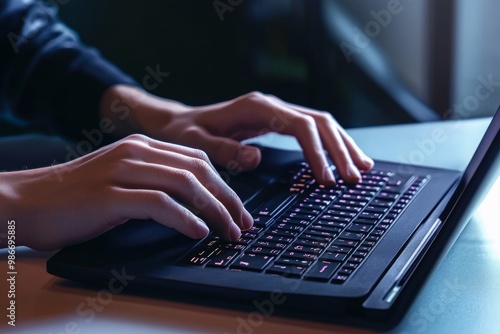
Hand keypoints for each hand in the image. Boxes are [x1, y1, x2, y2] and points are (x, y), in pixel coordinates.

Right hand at [0, 135, 252, 250]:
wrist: (28, 200)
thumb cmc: (76, 197)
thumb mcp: (120, 179)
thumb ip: (153, 182)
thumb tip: (194, 204)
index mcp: (142, 147)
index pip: (197, 160)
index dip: (224, 185)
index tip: (239, 209)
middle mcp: (136, 152)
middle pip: (199, 170)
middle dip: (228, 199)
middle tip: (243, 223)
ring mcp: (123, 170)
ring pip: (186, 185)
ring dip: (214, 211)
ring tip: (228, 232)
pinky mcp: (111, 194)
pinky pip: (160, 204)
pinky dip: (185, 219)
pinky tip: (197, 232)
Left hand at [102, 86, 373, 183]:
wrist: (181, 123)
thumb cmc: (186, 133)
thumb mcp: (196, 143)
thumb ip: (223, 150)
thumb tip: (256, 157)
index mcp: (257, 108)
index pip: (300, 126)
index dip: (317, 152)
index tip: (326, 179)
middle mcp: (272, 106)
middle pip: (319, 121)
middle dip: (340, 150)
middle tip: (353, 179)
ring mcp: (277, 112)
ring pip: (322, 123)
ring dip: (343, 145)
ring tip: (362, 169)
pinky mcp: (278, 122)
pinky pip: (312, 130)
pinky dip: (331, 144)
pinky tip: (342, 160)